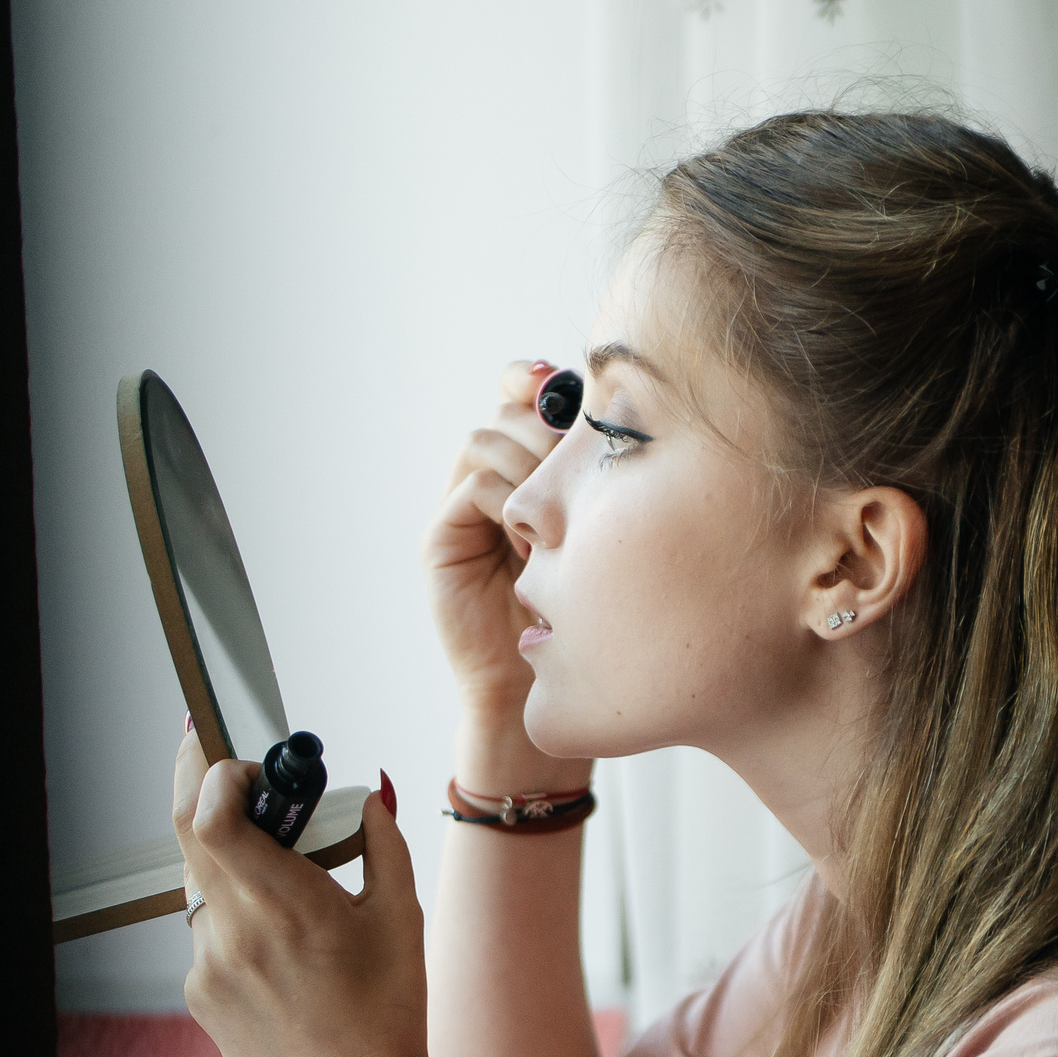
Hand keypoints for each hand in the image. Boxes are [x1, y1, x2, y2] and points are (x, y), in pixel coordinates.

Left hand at [171, 728, 457, 1056]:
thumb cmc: (388, 1021)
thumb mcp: (401, 919)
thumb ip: (381, 842)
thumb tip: (365, 796)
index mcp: (283, 904)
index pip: (208, 812)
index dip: (214, 770)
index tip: (244, 762)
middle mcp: (231, 931)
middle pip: (189, 834)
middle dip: (208, 790)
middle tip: (240, 775)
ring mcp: (206, 966)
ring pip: (199, 882)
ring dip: (230, 860)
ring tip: (286, 879)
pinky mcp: (198, 996)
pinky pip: (206, 931)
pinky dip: (234, 915)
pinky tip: (282, 946)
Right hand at [425, 361, 565, 719]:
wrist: (538, 680)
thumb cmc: (579, 610)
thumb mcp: (596, 529)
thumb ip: (590, 476)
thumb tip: (616, 413)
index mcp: (525, 471)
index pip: (517, 400)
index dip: (531, 380)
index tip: (557, 376)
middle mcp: (487, 482)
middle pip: (503, 413)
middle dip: (540, 424)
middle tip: (567, 456)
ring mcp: (460, 510)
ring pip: (483, 442)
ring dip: (526, 462)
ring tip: (552, 507)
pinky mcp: (441, 541)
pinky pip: (472, 489)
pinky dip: (506, 501)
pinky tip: (531, 537)